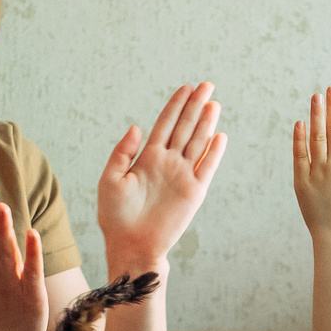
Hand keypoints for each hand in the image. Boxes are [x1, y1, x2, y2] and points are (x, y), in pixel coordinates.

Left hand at [96, 82, 225, 271]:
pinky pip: (207, 168)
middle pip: (185, 127)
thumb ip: (123, 152)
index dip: (176, 105)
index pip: (166, 124)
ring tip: (214, 102)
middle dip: (195, 106)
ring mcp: (182, 176)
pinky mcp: (194, 192)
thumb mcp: (110, 179)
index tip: (186, 87)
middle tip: (206, 85)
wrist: (131, 245)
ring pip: (198, 142)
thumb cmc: (115, 217)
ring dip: (206, 123)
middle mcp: (168, 163)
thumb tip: (137, 127)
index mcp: (148, 157)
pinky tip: (220, 135)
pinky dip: (214, 152)